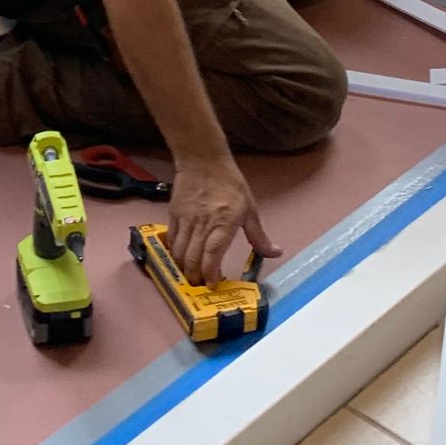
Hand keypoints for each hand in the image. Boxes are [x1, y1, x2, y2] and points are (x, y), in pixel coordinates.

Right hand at [165, 156, 274, 283]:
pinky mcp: (173, 215)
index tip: (213, 285)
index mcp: (223, 222)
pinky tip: (180, 258)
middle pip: (192, 258)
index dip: (211, 273)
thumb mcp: (249, 208)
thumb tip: (275, 252)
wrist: (202, 159)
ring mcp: (185, 220)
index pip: (212, 254)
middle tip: (201, 285)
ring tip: (190, 275)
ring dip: (183, 268)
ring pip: (179, 252)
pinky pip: (171, 240)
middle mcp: (202, 224)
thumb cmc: (229, 183)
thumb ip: (259, 235)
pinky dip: (174, 253)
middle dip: (195, 277)